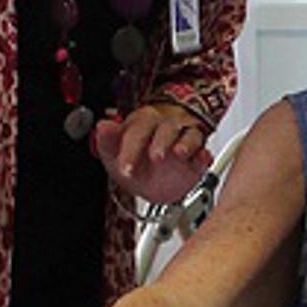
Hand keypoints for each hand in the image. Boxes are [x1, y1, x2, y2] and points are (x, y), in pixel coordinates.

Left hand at [93, 103, 208, 204]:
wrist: (152, 184)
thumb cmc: (134, 158)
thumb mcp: (114, 153)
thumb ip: (107, 140)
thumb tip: (102, 125)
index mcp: (143, 123)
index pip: (138, 130)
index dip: (132, 148)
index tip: (125, 167)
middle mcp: (166, 128)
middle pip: (167, 128)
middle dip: (162, 142)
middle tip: (155, 157)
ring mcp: (184, 140)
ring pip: (190, 135)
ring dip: (186, 144)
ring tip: (180, 154)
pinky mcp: (197, 157)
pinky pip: (204, 151)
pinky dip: (204, 156)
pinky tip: (201, 160)